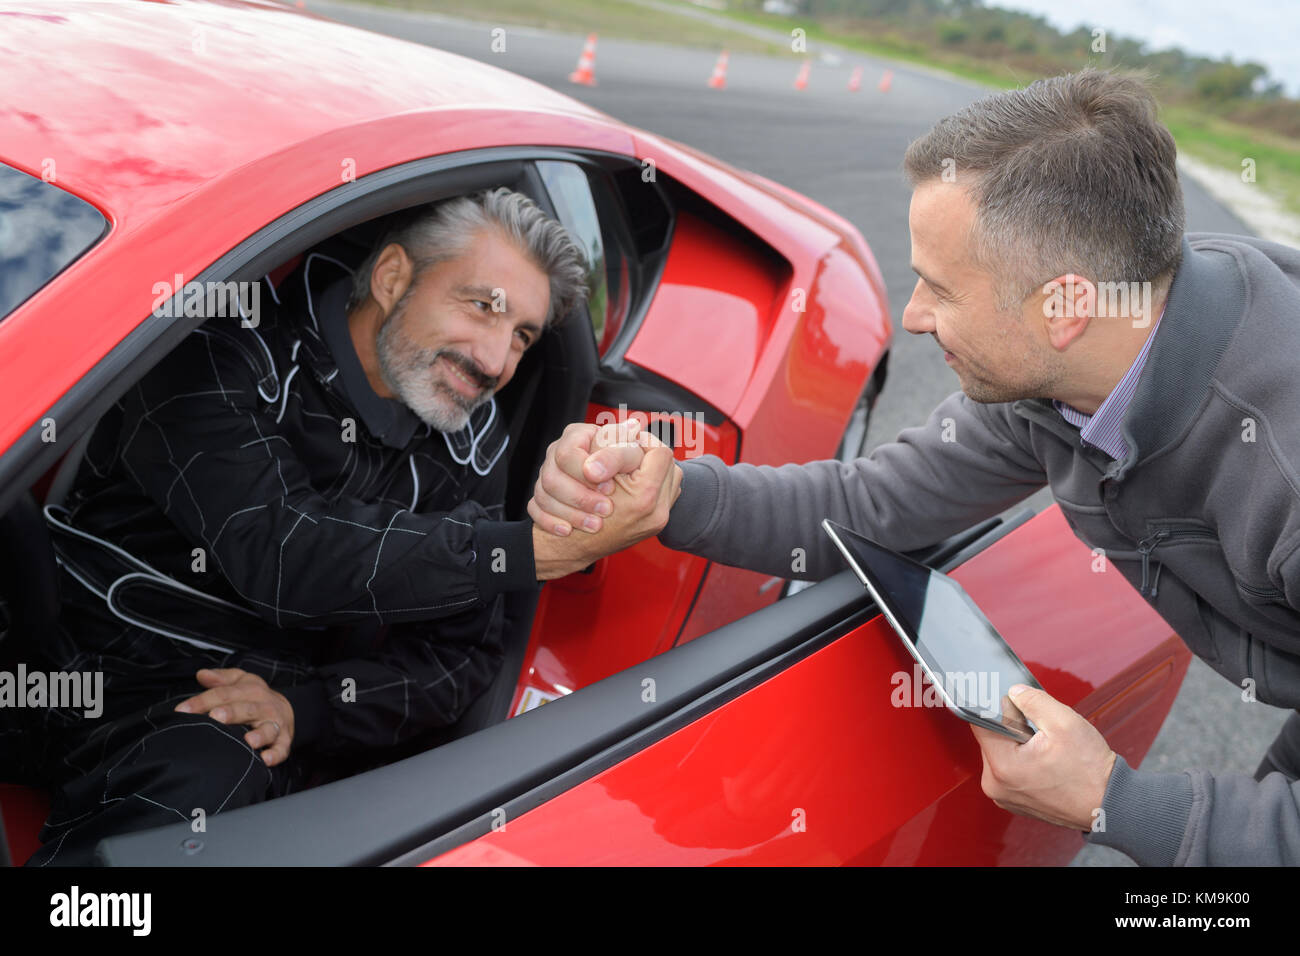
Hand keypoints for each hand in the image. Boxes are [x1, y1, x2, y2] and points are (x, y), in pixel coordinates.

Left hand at [175, 667, 294, 766]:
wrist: (287, 709)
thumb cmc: (255, 697)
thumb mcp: (241, 682)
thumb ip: (220, 678)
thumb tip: (201, 674)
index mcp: (251, 690)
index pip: (224, 693)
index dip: (202, 701)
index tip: (182, 710)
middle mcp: (264, 706)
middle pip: (246, 709)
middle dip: (232, 713)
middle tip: (215, 717)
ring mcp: (275, 724)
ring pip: (268, 729)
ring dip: (260, 735)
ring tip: (249, 741)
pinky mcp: (284, 741)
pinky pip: (281, 748)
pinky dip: (275, 754)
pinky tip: (266, 759)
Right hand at [528, 419, 650, 535]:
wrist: (610, 511)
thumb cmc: (627, 479)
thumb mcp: (632, 461)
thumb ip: (629, 448)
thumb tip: (632, 429)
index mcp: (580, 436)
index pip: (570, 452)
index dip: (588, 472)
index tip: (610, 488)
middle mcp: (559, 451)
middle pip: (552, 475)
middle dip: (581, 497)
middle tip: (606, 509)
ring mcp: (547, 474)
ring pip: (543, 493)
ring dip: (571, 512)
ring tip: (595, 525)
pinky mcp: (541, 497)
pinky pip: (535, 508)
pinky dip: (551, 521)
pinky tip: (568, 530)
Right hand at [532, 436, 682, 579]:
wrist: (569, 548)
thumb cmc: (572, 511)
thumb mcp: (589, 471)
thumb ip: (613, 448)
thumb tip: (634, 427)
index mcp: (643, 497)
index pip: (660, 452)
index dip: (641, 442)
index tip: (627, 442)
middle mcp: (655, 513)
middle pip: (669, 465)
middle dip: (648, 456)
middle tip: (629, 456)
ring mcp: (657, 521)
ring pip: (670, 478)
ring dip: (652, 469)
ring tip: (632, 469)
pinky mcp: (655, 525)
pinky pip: (666, 493)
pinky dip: (651, 484)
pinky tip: (634, 484)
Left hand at [970, 683, 1116, 831]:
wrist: (1110, 804)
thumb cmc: (1090, 771)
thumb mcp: (1064, 722)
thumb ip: (1033, 700)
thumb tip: (1014, 692)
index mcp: (1001, 766)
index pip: (980, 723)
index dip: (1001, 708)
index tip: (1017, 704)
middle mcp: (996, 785)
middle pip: (992, 739)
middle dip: (1013, 727)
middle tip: (1041, 731)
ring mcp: (1005, 795)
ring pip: (1002, 753)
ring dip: (1020, 744)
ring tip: (1046, 749)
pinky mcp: (1015, 800)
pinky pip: (1011, 769)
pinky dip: (1024, 760)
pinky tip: (1046, 761)